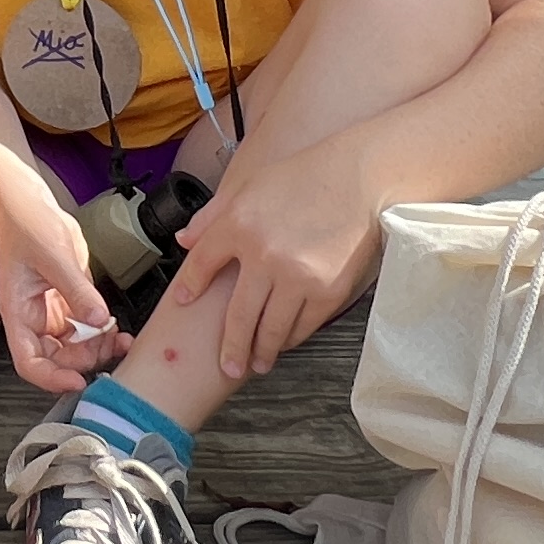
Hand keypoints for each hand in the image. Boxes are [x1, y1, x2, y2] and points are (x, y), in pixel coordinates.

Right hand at [0, 185, 127, 391]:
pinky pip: (86, 327)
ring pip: (75, 346)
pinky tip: (116, 328)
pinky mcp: (68, 300)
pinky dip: (102, 332)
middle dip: (84, 360)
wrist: (28, 202)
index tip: (77, 380)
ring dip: (97, 348)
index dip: (51, 377)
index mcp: (18, 311)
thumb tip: (99, 321)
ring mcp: (52, 310)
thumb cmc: (26, 224)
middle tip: (110, 349)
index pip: (28, 361)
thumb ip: (77, 291)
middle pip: (56, 358)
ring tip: (119, 338)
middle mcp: (34, 317)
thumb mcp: (54, 256)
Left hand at [160, 141, 382, 380]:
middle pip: (237, 316)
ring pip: (271, 329)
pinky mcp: (327, 291)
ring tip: (256, 364)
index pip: (202, 263)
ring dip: (261, 352)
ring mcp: (297, 277)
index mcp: (238, 224)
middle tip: (226, 367)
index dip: (190, 285)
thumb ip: (214, 215)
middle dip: (230, 348)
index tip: (183, 301)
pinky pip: (303, 326)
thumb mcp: (251, 185)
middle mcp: (263, 255)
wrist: (360, 179)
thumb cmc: (305, 177)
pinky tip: (286, 342)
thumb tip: (184, 239)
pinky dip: (292, 338)